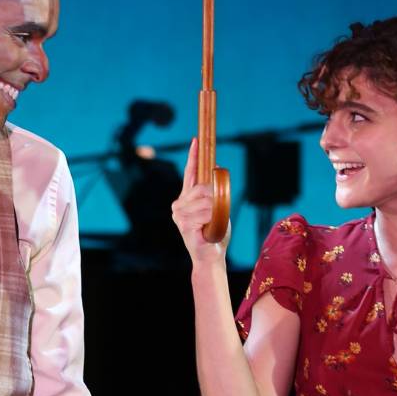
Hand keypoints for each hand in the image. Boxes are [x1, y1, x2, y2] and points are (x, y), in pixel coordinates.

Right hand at [171, 140, 228, 266]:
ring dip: (215, 211)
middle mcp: (179, 203)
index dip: (194, 156)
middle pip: (202, 187)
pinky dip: (213, 219)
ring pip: (206, 200)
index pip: (190, 172)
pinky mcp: (183, 223)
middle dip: (215, 196)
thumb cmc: (214, 232)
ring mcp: (179, 213)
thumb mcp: (217, 208)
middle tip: (217, 211)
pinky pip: (206, 212)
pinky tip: (208, 228)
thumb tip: (216, 169)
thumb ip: (214, 191)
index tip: (196, 140)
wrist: (210, 255)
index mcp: (186, 198)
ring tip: (212, 223)